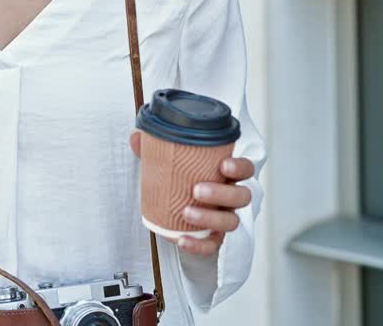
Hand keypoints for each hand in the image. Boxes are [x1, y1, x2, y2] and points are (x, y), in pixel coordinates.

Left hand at [128, 131, 253, 256]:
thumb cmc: (179, 179)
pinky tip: (182, 240)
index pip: (245, 169)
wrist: (172, 207)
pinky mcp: (214, 238)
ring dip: (210, 218)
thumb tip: (137, 138)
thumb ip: (156, 148)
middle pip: (241, 196)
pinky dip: (199, 245)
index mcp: (226, 174)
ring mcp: (224, 218)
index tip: (223, 165)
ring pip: (231, 221)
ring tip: (186, 213)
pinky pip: (213, 245)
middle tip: (196, 190)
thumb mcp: (169, 161)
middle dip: (222, 193)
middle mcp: (230, 197)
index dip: (239, 167)